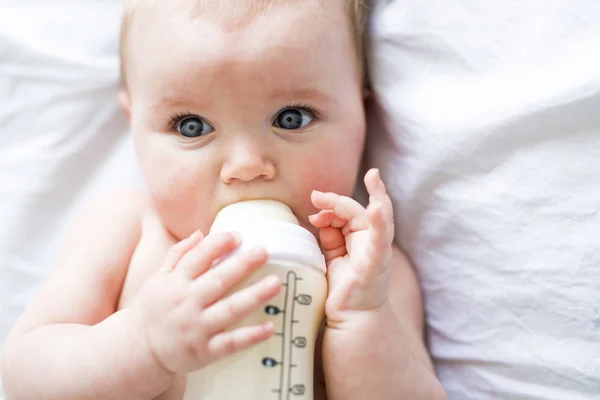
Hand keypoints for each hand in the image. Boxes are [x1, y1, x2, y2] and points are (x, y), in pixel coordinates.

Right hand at [130, 231, 280, 373]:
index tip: (238, 236)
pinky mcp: (205, 351)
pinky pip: (231, 343)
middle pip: (219, 280)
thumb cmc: (154, 309)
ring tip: (275, 283)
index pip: (198, 258)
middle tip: (263, 251)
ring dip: (254, 296)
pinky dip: (251, 336)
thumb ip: (178, 255)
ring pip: (230, 310)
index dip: (218, 244)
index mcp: (176, 283)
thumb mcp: (158, 279)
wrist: (138, 350)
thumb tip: (200, 233)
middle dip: (242, 264)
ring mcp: (197, 328)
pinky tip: (269, 326)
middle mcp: (187, 303)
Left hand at [309, 169, 393, 322]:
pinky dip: (381, 222)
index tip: (314, 204)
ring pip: (380, 216)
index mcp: (360, 239)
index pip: (348, 212)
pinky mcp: (376, 262)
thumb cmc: (343, 289)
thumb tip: (319, 216)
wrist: (350, 318)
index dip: (331, 205)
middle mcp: (372, 241)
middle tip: (316, 197)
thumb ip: (330, 235)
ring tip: (374, 177)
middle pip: (357, 211)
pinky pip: (381, 239)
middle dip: (337, 201)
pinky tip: (378, 208)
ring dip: (378, 195)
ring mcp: (378, 250)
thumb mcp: (333, 256)